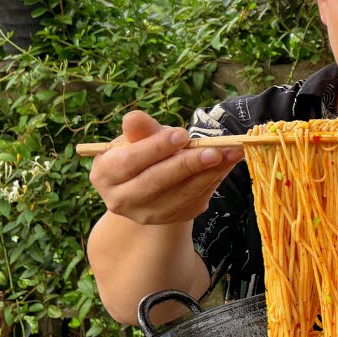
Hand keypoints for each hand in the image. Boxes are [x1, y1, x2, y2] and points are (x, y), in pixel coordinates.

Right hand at [88, 110, 243, 225]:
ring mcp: (149, 214)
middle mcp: (122, 200)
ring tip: (231, 153)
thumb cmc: (142, 153)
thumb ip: (140, 130)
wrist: (150, 182)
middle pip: (156, 182)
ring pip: (182, 194)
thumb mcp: (137, 138)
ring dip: (210, 172)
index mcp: (106, 174)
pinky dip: (215, 179)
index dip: (157, 148)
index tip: (182, 134)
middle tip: (215, 150)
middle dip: (188, 165)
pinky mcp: (174, 218)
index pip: (130, 161)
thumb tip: (135, 118)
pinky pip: (197, 199)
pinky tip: (228, 163)